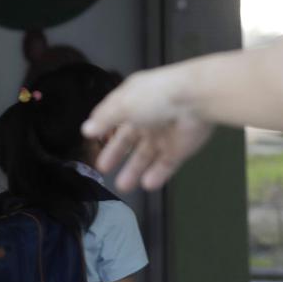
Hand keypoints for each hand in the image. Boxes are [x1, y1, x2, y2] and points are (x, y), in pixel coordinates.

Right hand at [81, 66, 213, 191]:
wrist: (196, 100)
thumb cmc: (156, 95)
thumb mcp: (122, 105)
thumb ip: (103, 119)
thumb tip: (86, 130)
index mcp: (133, 101)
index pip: (114, 115)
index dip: (103, 127)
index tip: (92, 139)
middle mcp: (148, 117)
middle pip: (128, 139)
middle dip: (116, 154)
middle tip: (103, 168)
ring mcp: (164, 134)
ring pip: (145, 156)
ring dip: (134, 171)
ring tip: (123, 185)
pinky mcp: (179, 149)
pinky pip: (165, 165)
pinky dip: (157, 175)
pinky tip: (147, 185)